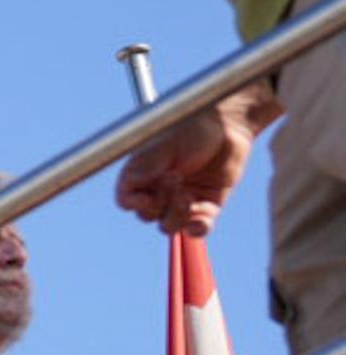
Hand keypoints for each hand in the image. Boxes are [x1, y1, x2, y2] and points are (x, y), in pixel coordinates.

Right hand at [117, 91, 265, 231]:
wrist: (228, 126)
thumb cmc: (193, 128)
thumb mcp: (165, 145)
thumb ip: (147, 166)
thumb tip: (129, 186)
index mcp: (142, 175)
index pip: (126, 200)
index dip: (133, 204)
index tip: (146, 199)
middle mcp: (159, 190)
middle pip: (147, 216)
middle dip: (160, 204)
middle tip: (175, 178)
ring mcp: (182, 200)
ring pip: (169, 226)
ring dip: (177, 215)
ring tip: (188, 194)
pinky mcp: (207, 206)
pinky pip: (197, 229)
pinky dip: (198, 228)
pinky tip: (201, 219)